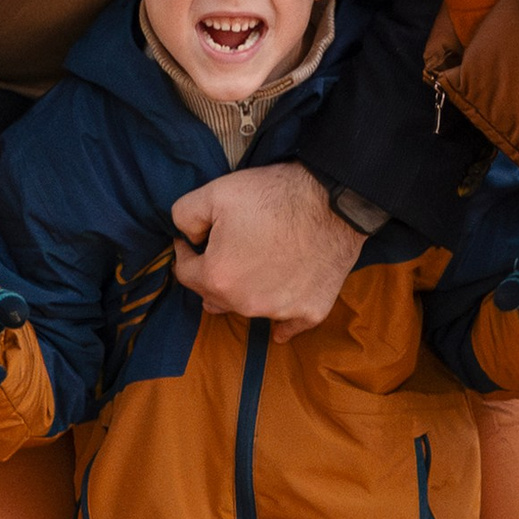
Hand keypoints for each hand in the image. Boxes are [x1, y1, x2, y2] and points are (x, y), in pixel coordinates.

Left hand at [170, 159, 363, 341]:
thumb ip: (184, 217)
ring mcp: (279, 311)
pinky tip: (279, 312)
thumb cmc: (274, 196)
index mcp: (218, 277)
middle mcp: (245, 303)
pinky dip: (281, 320)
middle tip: (226, 250)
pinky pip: (287, 326)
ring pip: (248, 307)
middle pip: (215, 296)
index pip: (185, 273)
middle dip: (214, 274)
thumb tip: (189, 237)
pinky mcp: (310, 312)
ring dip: (245, 291)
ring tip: (255, 266)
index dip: (186, 252)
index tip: (193, 240)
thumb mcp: (214, 192)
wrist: (333, 201)